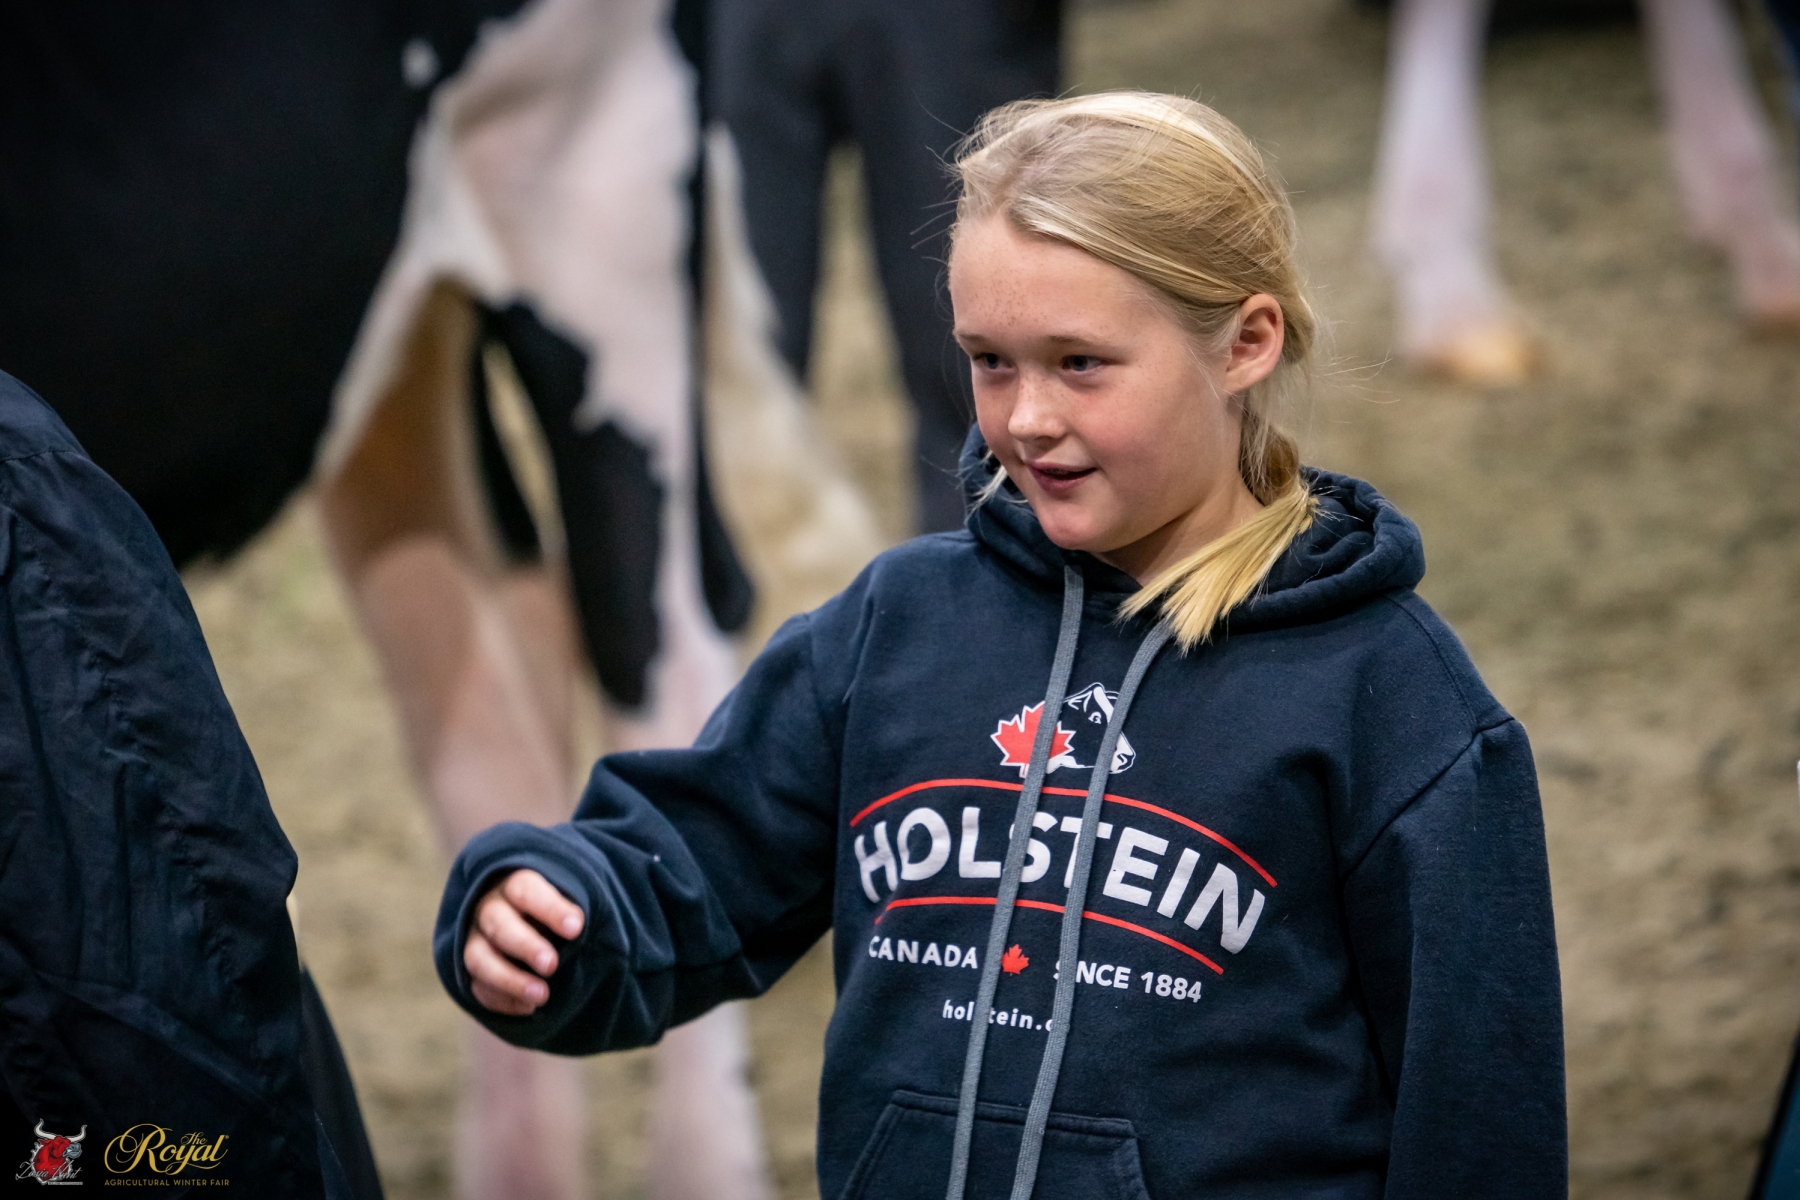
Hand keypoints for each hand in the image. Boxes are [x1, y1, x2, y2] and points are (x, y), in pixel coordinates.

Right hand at [464, 869, 584, 1015]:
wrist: (532, 929)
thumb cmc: (556, 914)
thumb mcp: (565, 907)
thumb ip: (571, 916)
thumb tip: (578, 927)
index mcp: (514, 887)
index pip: (525, 890)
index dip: (549, 908)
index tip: (576, 929)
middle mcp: (489, 911)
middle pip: (498, 924)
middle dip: (525, 946)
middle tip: (551, 965)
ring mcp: (476, 942)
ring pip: (479, 960)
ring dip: (509, 980)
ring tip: (542, 996)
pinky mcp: (472, 973)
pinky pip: (478, 988)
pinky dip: (502, 1000)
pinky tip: (529, 1007)